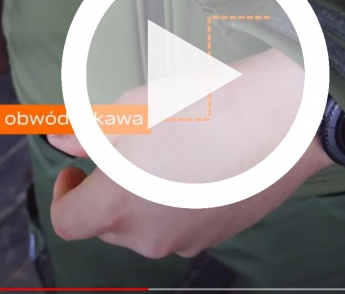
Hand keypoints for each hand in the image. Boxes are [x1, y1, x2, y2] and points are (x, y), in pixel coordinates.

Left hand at [47, 49, 333, 257]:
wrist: (286, 117)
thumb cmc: (210, 104)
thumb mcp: (136, 107)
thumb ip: (89, 132)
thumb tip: (59, 138)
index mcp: (121, 202)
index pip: (68, 221)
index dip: (63, 194)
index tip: (76, 170)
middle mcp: (151, 233)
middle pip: (108, 225)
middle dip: (107, 191)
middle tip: (124, 149)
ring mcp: (189, 239)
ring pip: (146, 226)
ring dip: (143, 197)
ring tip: (168, 153)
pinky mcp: (219, 235)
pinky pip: (181, 225)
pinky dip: (177, 202)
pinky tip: (198, 165)